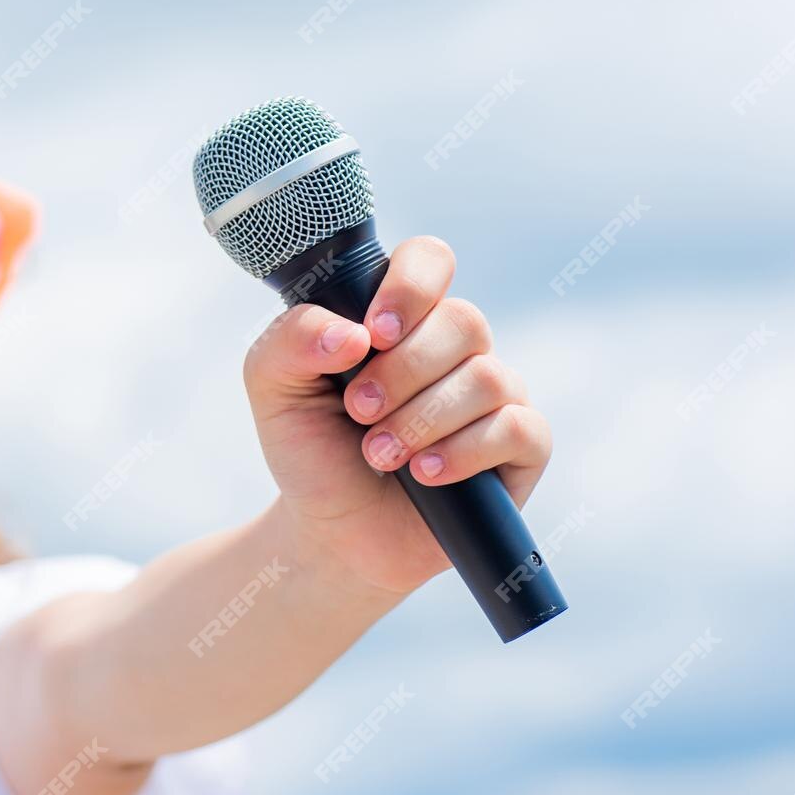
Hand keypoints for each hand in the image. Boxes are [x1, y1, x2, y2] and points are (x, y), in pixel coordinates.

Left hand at [241, 236, 550, 596]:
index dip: (411, 286)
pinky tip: (425, 474)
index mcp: (401, 318)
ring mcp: (494, 396)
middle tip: (359, 412)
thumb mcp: (274, 391)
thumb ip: (291, 341)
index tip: (373, 333)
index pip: (430, 260)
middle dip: (402, 373)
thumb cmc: (312, 451)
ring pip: (487, 377)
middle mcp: (454, 348)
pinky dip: (464, 451)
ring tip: (379, 455)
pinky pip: (517, 428)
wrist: (332, 534)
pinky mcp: (521, 448)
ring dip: (423, 420)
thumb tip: (354, 332)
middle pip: (463, 320)